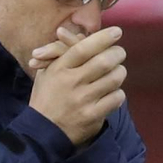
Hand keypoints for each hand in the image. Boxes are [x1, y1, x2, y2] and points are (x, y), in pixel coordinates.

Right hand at [28, 26, 126, 145]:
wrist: (43, 130)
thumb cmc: (47, 96)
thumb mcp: (47, 71)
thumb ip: (60, 51)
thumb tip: (70, 33)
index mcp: (59, 68)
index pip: (83, 48)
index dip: (102, 38)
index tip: (116, 32)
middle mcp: (72, 82)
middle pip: (104, 61)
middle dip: (117, 54)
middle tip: (119, 53)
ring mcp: (83, 100)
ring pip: (114, 78)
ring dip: (119, 72)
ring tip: (116, 72)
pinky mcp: (93, 115)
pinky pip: (116, 98)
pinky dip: (118, 93)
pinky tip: (112, 93)